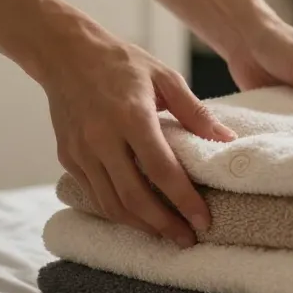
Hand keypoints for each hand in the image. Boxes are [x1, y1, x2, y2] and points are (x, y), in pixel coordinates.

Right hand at [39, 17, 233, 246]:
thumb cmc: (121, 62)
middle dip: (163, 225)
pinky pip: (94, 194)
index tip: (204, 221)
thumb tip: (227, 139)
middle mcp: (102, 138)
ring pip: (110, 203)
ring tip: (165, 235)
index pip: (162, 170)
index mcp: (131, 116)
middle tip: (187, 240)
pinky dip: (116, 211)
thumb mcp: (164, 76)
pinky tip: (137, 216)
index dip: (184, 200)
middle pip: (134, 197)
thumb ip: (195, 111)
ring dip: (140, 226)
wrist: (65, 52)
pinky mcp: (67, 157)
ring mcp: (81, 151)